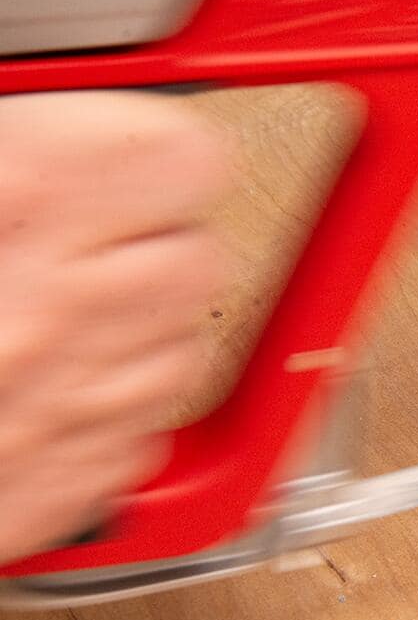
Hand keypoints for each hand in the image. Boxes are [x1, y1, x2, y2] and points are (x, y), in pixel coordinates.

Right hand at [0, 92, 226, 561]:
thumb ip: (1, 143)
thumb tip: (38, 128)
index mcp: (14, 191)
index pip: (181, 157)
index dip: (156, 151)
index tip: (135, 156)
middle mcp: (48, 303)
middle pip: (196, 255)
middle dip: (150, 240)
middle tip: (79, 236)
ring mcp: (55, 408)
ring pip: (182, 347)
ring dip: (136, 326)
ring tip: (47, 315)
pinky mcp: (47, 491)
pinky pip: (141, 435)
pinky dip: (109, 410)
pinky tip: (38, 388)